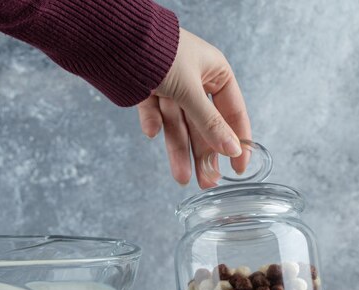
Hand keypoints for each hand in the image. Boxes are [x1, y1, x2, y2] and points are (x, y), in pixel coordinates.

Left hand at [137, 28, 251, 187]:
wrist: (120, 38)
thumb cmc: (163, 52)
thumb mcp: (191, 90)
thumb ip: (210, 123)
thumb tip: (231, 150)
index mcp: (216, 73)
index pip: (233, 112)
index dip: (236, 140)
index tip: (238, 168)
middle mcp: (195, 80)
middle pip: (203, 125)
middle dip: (203, 154)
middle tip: (205, 181)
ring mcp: (172, 86)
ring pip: (178, 124)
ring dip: (179, 150)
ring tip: (181, 177)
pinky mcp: (148, 90)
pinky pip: (154, 112)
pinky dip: (152, 122)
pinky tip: (151, 132)